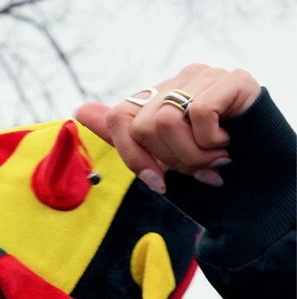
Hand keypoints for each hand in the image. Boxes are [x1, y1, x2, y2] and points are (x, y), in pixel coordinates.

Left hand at [75, 64, 260, 191]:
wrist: (258, 181)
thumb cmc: (208, 170)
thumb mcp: (160, 160)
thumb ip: (124, 136)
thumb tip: (80, 109)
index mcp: (157, 98)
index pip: (118, 118)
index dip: (133, 157)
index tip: (158, 182)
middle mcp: (178, 81)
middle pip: (142, 124)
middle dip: (168, 160)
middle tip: (196, 169)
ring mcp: (205, 76)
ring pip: (166, 119)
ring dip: (191, 156)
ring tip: (214, 160)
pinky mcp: (232, 79)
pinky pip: (200, 114)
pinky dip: (212, 142)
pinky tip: (228, 144)